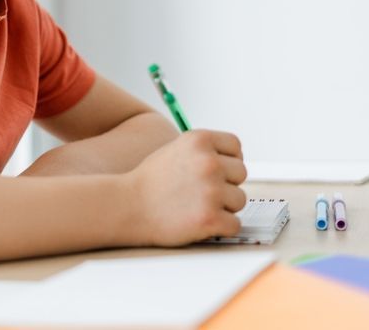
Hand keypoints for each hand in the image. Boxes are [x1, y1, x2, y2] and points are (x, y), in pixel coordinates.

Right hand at [123, 129, 247, 245]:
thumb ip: (204, 151)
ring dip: (223, 207)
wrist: (127, 207)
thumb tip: (233, 160)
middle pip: (240, 174)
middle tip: (200, 192)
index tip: (215, 171)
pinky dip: (221, 227)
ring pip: (240, 200)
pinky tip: (201, 223)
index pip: (236, 147)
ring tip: (197, 206)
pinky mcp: (210, 218)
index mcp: (200, 140)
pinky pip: (235, 225)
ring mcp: (211, 190)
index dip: (228, 161)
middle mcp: (208, 162)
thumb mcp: (176, 150)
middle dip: (225, 184)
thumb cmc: (150, 181)